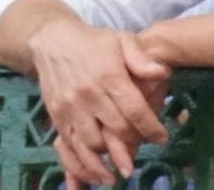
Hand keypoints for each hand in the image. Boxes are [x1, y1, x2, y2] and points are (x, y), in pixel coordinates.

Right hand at [29, 18, 169, 187]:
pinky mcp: (57, 117)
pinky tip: (98, 174)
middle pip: (116, 130)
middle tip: (142, 152)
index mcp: (108, 75)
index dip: (151, 128)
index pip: (134, 110)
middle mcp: (88, 94)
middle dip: (134, 145)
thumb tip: (162, 72)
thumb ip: (141, 58)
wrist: (51, 41)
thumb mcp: (120, 40)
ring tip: (123, 169)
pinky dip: (85, 165)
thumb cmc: (93, 42)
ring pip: (93, 144)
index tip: (161, 138)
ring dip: (110, 159)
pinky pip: (71, 148)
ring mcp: (70, 107)